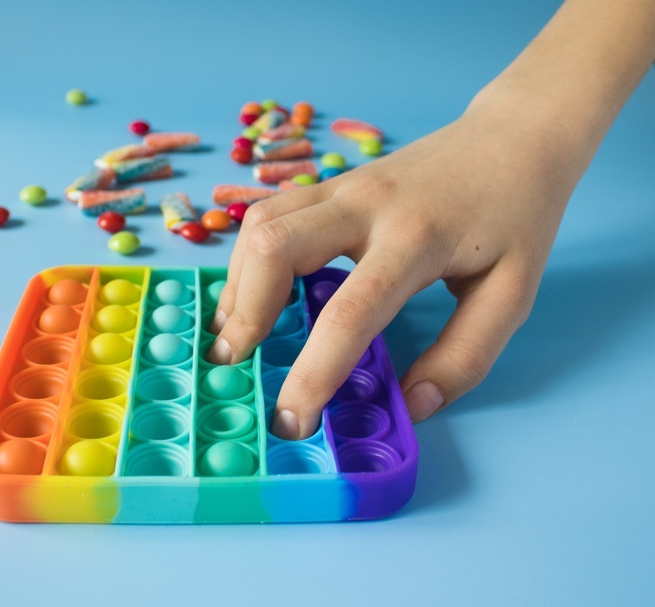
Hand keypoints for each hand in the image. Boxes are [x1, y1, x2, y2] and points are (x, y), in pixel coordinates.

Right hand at [207, 103, 578, 437]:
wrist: (513, 137)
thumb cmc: (516, 217)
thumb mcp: (512, 294)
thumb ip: (464, 356)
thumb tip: (412, 404)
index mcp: (416, 239)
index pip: (350, 313)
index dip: (313, 373)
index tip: (290, 420)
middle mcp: (366, 205)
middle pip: (276, 247)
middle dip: (245, 313)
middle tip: (237, 364)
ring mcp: (343, 185)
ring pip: (261, 223)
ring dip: (238, 282)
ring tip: (237, 333)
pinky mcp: (333, 182)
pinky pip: (270, 212)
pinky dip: (250, 256)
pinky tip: (256, 290)